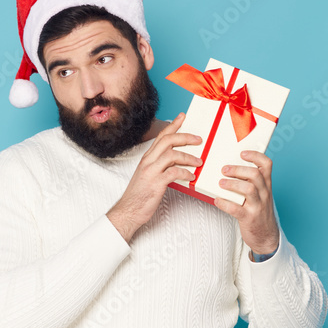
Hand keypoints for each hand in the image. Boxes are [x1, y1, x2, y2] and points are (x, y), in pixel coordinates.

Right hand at [107, 112, 202, 242]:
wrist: (128, 211)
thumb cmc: (140, 195)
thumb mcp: (150, 175)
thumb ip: (162, 166)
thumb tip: (178, 160)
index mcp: (147, 158)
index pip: (161, 136)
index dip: (173, 125)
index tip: (182, 117)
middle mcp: (148, 161)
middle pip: (168, 140)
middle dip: (185, 137)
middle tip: (199, 139)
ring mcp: (151, 171)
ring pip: (172, 154)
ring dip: (189, 157)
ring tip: (199, 162)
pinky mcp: (155, 183)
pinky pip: (174, 172)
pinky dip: (185, 173)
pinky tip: (191, 177)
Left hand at [213, 150, 278, 253]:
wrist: (266, 237)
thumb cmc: (259, 212)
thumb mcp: (260, 195)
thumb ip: (250, 182)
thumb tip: (230, 168)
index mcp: (266, 185)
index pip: (267, 165)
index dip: (255, 156)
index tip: (242, 153)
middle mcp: (264, 194)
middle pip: (255, 175)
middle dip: (238, 169)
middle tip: (224, 169)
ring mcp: (258, 206)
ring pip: (249, 189)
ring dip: (232, 184)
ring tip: (220, 183)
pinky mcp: (249, 218)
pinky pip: (236, 209)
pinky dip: (225, 203)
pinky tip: (217, 200)